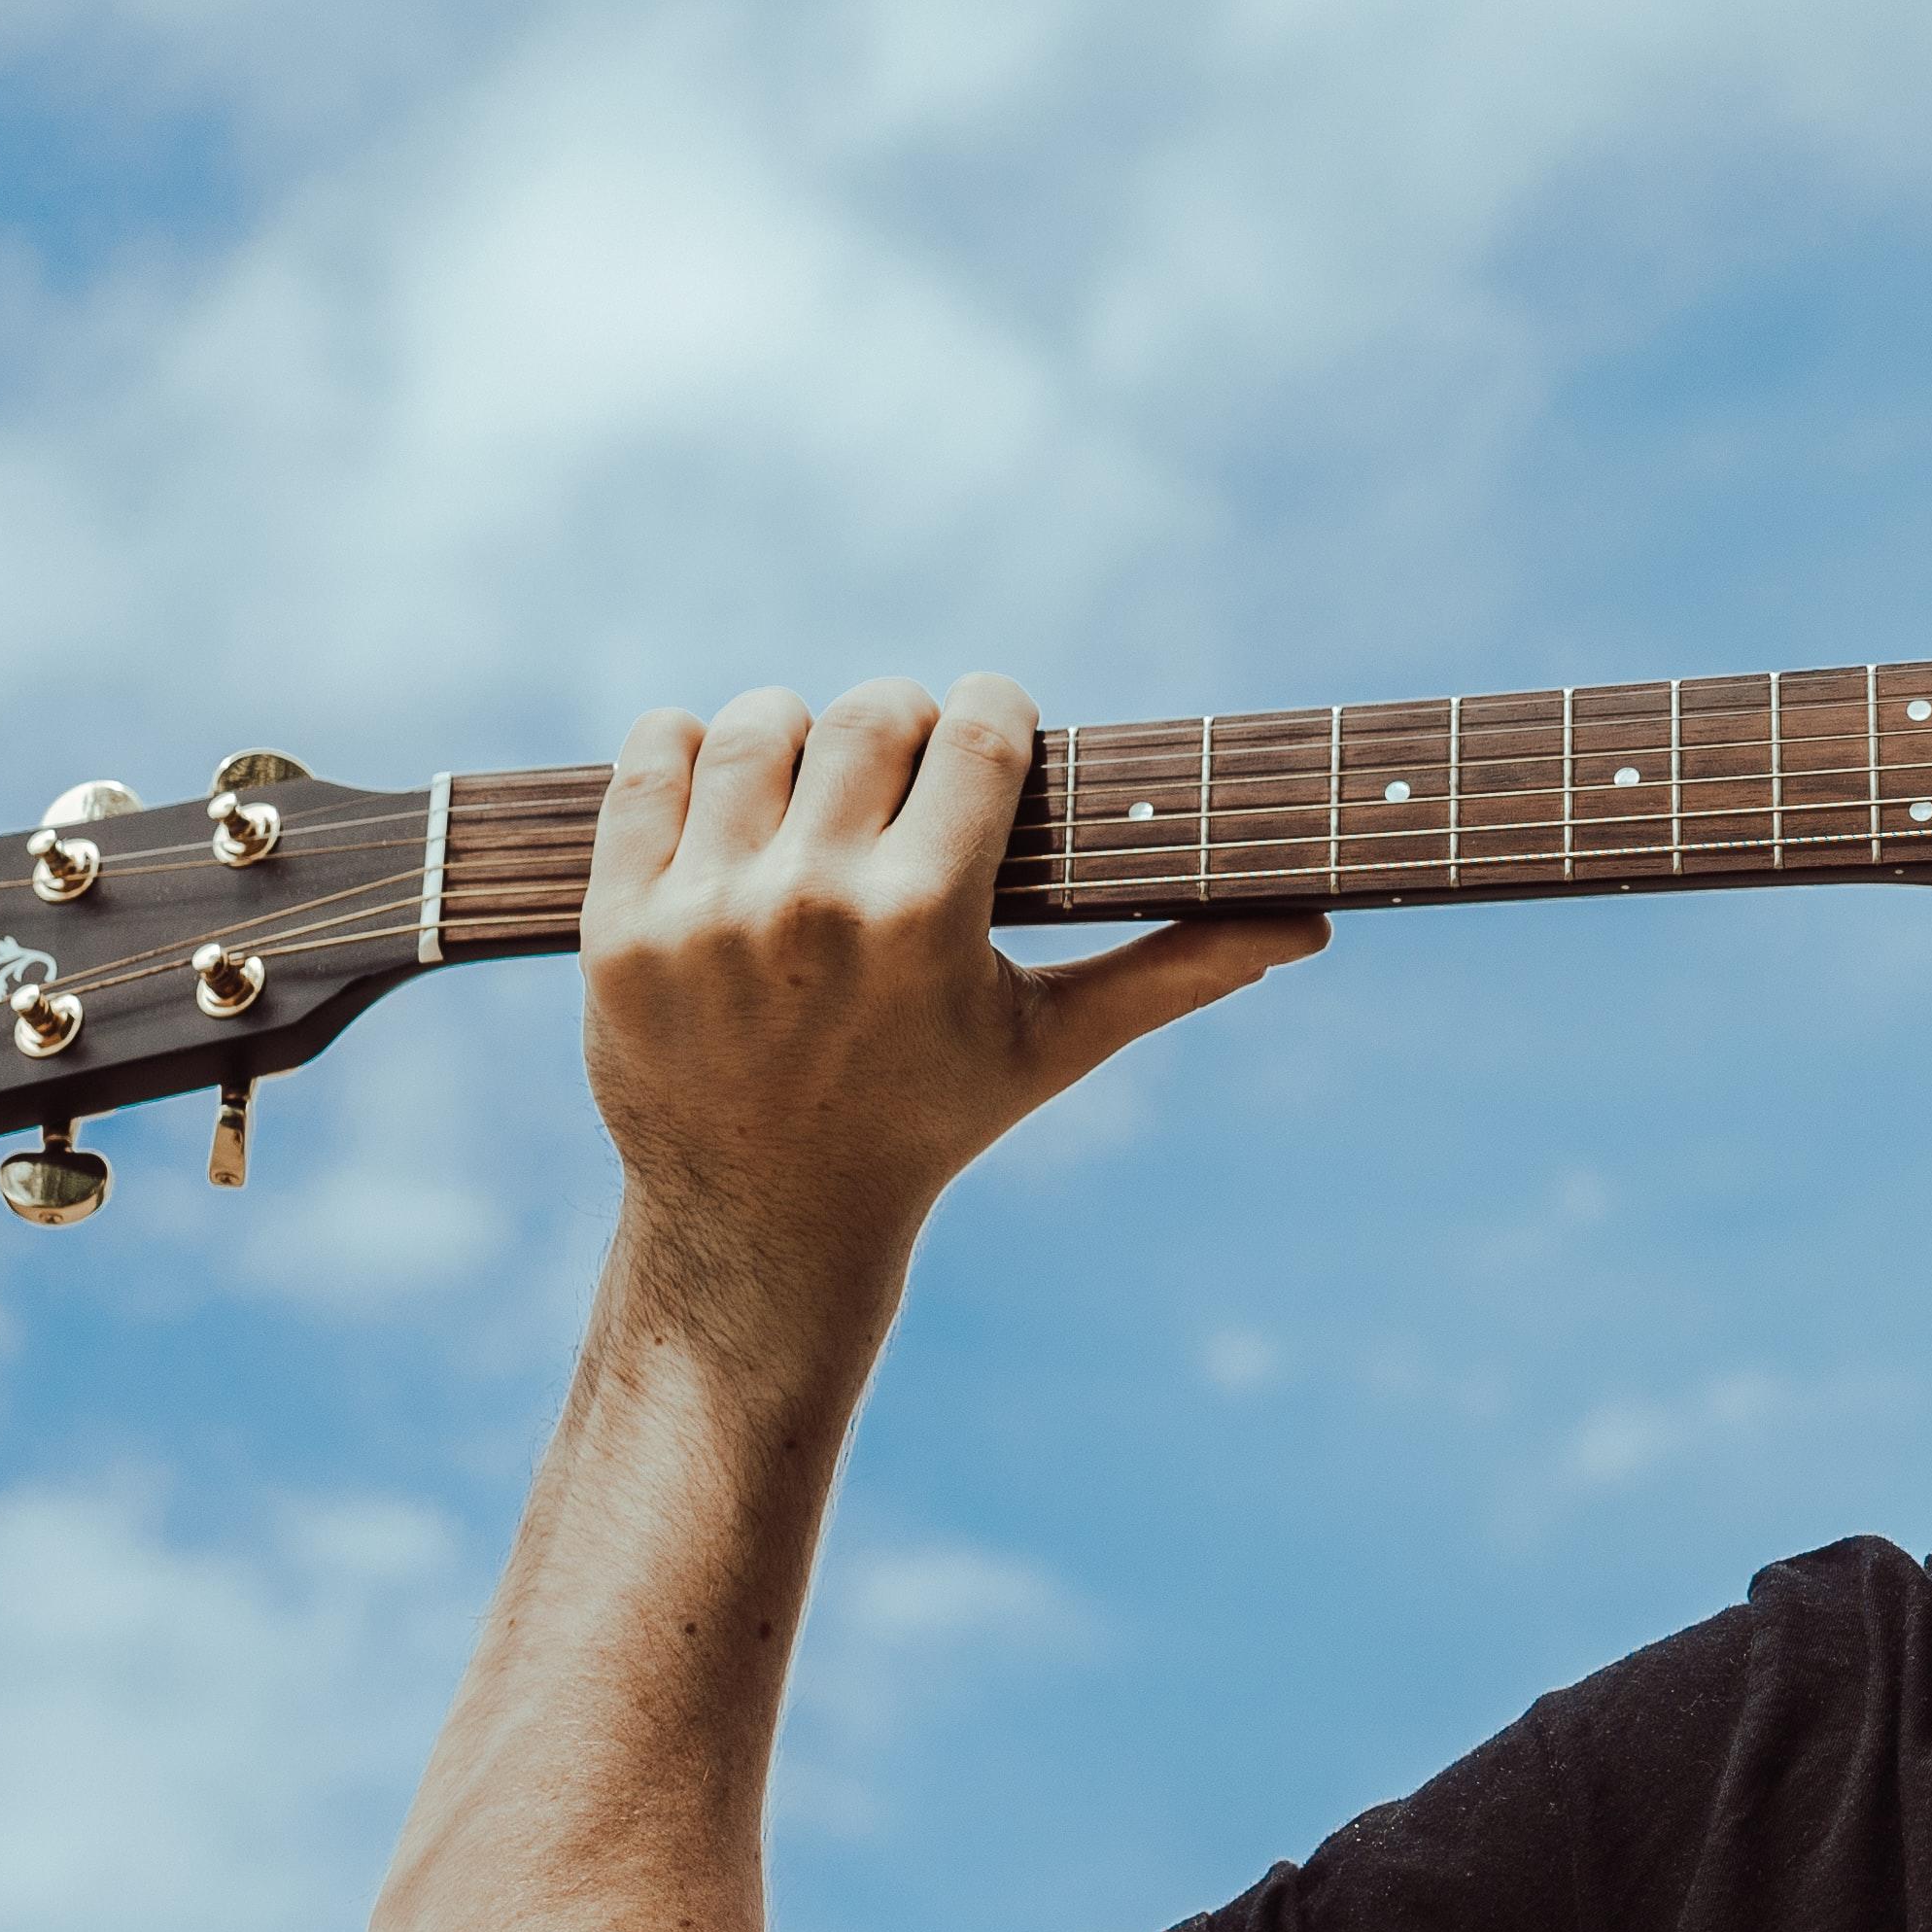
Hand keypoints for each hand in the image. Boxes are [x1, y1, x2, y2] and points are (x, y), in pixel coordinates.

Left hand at [578, 676, 1324, 1296]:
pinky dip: (686, 754)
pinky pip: (647, 763)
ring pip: (757, 721)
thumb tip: (1313, 929)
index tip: (995, 731)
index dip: (996, 710)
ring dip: (798, 733)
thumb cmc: (929, 1120)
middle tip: (909, 768)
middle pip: (874, 709)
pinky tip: (727, 796)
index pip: (976, 726)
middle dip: (905, 723)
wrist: (765, 1221)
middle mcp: (812, 905)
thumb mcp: (1054, 1046)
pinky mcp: (618, 924)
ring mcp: (704, 913)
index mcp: (928, 919)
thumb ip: (1177, 971)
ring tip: (818, 786)